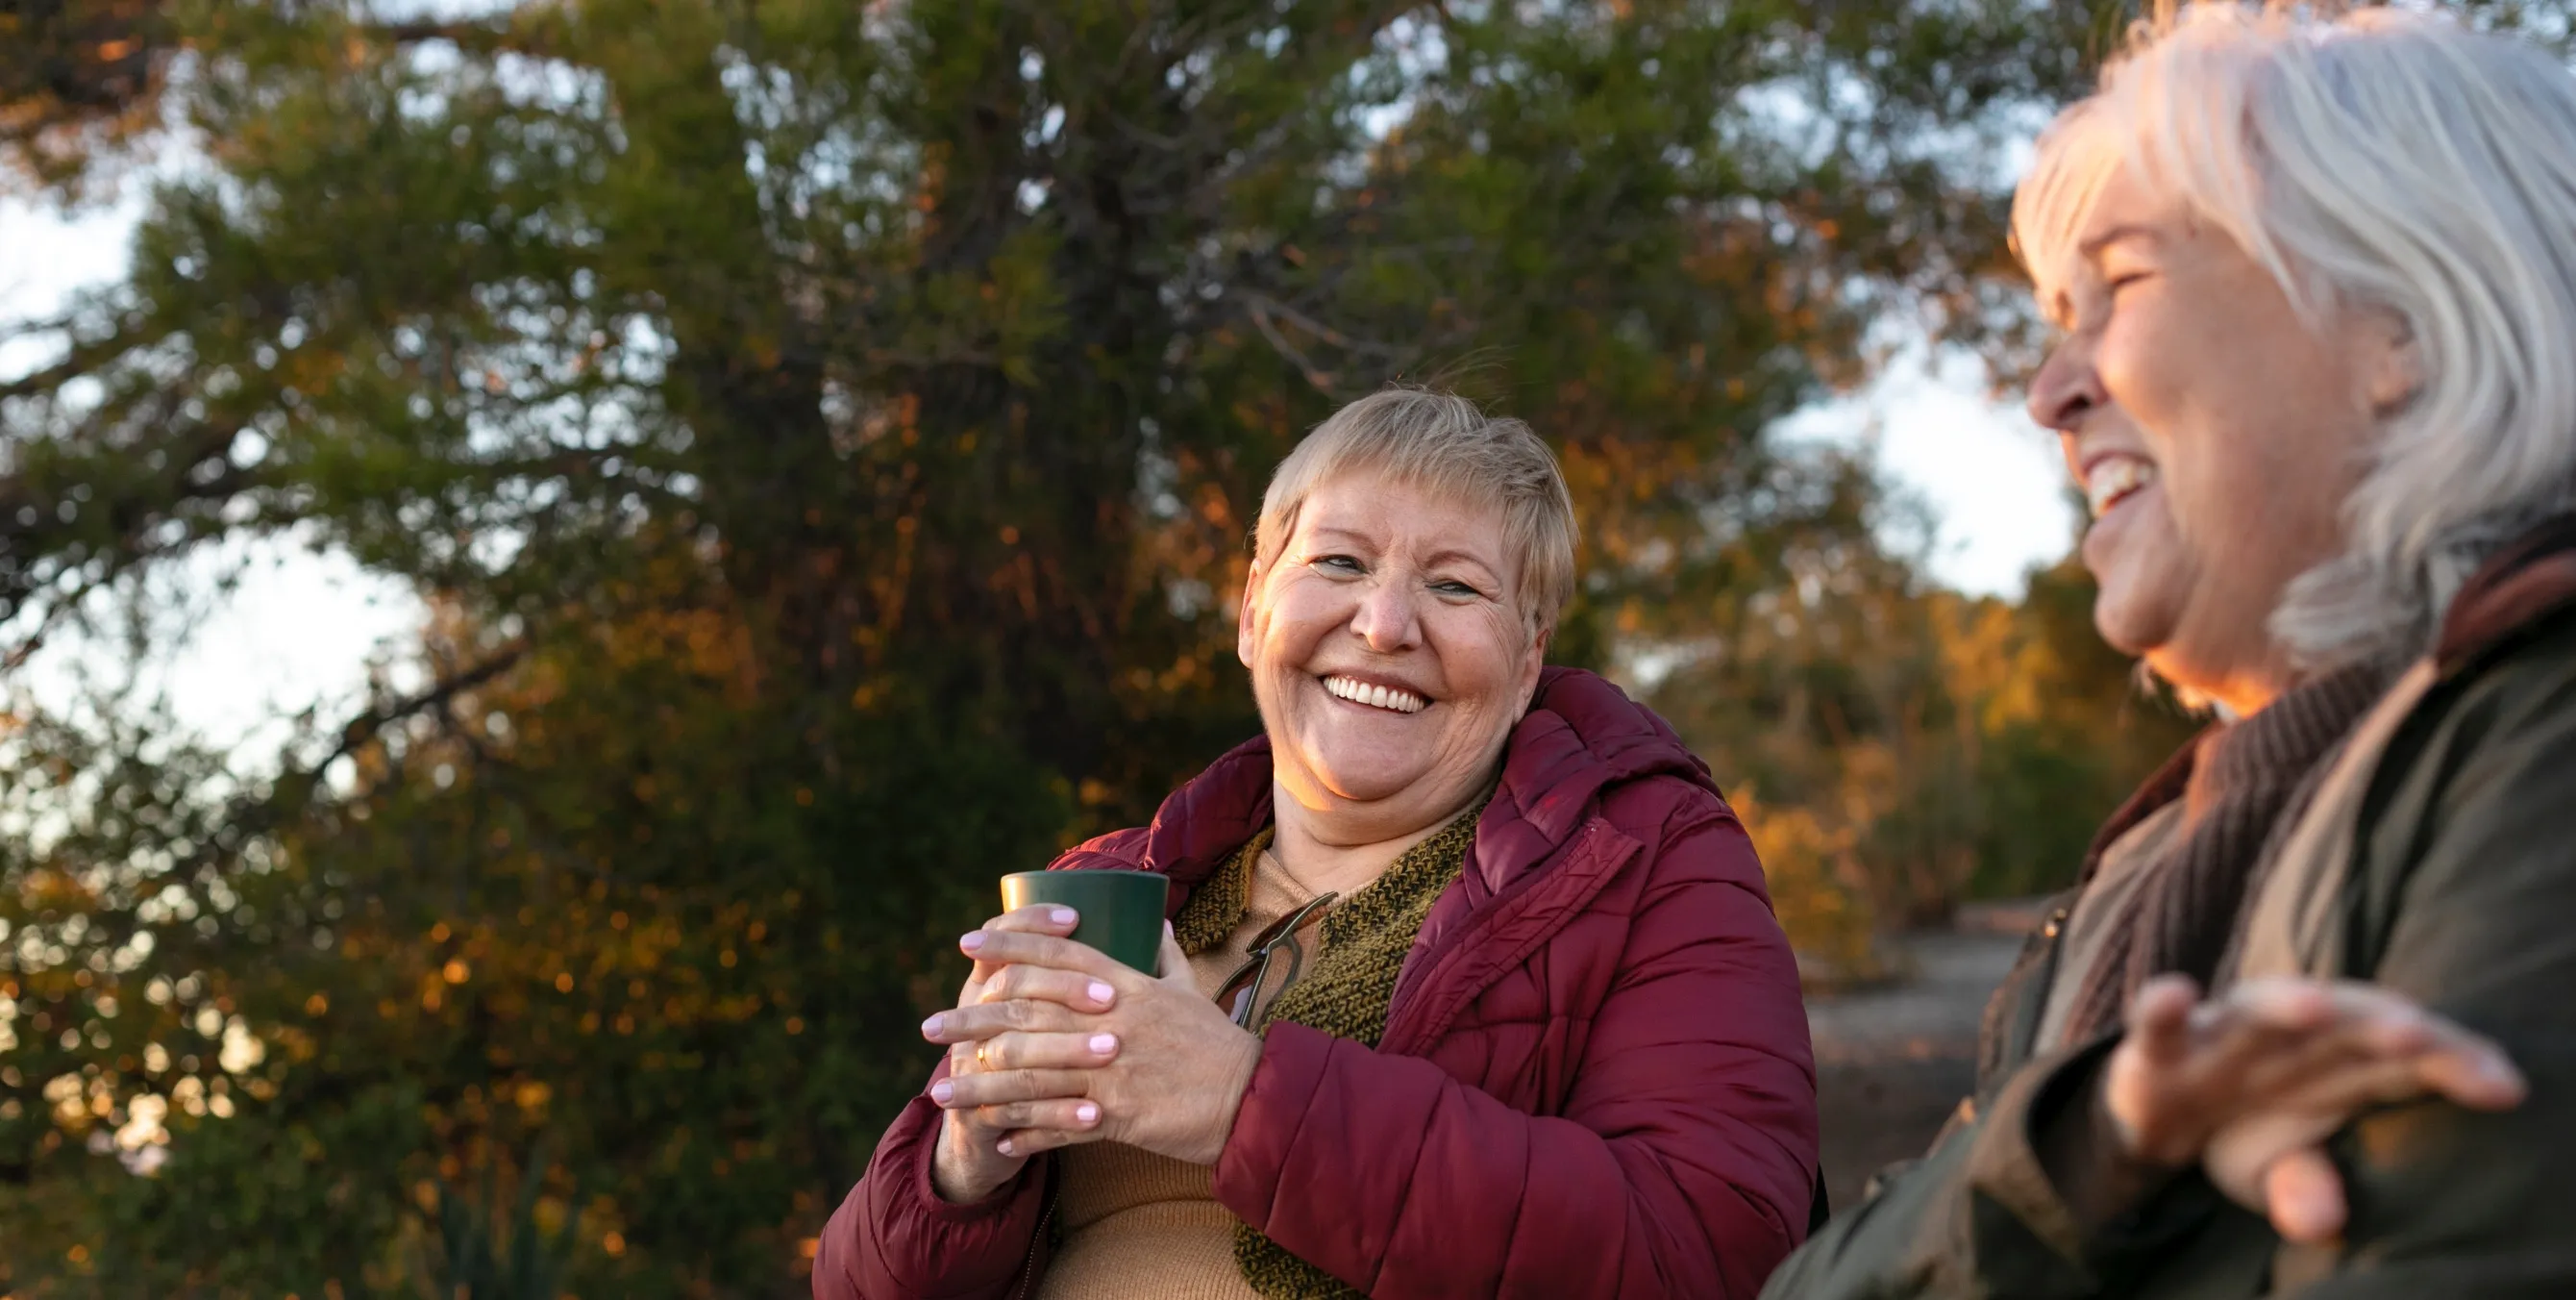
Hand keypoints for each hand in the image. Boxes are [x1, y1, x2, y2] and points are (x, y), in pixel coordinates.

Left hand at [923, 921, 1261, 1165]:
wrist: (1250, 1100)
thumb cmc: (1217, 1043)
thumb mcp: (1189, 989)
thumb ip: (1163, 955)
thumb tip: (1150, 920)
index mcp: (1127, 986)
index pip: (1057, 954)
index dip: (1008, 944)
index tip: (967, 943)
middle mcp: (1112, 1023)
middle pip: (1025, 1013)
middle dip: (970, 1019)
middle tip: (929, 1027)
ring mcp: (1112, 1071)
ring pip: (1028, 1075)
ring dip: (978, 1086)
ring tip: (940, 1094)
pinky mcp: (1118, 1116)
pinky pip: (1057, 1125)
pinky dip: (1023, 1132)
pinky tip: (997, 1138)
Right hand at [2105, 975, 2524, 1242]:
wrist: (2157, 1120)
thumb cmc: (2243, 1128)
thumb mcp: (2282, 1168)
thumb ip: (2305, 1187)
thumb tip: (2319, 1221)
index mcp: (2340, 1062)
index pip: (2410, 1056)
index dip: (2456, 1063)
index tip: (2503, 1089)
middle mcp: (2290, 1036)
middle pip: (2346, 1019)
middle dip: (2381, 1023)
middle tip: (2418, 1035)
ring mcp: (2224, 1035)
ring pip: (2258, 1008)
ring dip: (2284, 1004)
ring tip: (2315, 1009)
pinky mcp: (2159, 1048)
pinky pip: (2157, 1023)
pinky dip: (2162, 1006)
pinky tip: (2175, 993)